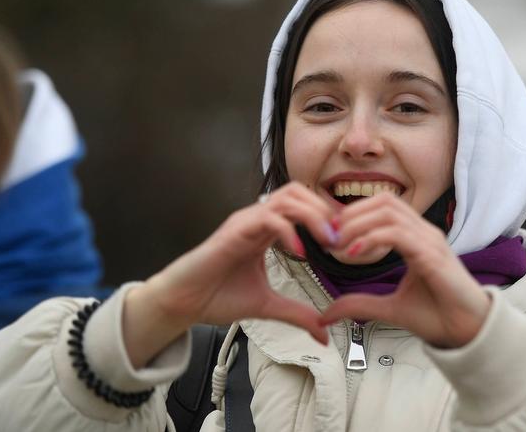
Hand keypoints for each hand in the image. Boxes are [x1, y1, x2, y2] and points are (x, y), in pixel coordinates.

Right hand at [124, 182, 336, 367]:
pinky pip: (268, 218)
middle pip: (298, 192)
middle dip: (324, 210)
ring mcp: (245, 222)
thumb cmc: (216, 297)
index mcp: (265, 230)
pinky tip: (300, 253)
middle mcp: (256, 220)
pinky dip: (289, 231)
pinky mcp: (234, 231)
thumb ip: (298, 314)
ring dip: (313, 215)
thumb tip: (324, 334)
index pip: (301, 205)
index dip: (325, 217)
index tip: (343, 241)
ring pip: (286, 198)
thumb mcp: (269, 306)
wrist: (183, 304)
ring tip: (327, 240)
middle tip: (339, 238)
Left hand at [321, 193, 490, 348]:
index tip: (331, 237)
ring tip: (339, 245)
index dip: (354, 214)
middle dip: (351, 214)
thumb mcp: (389, 308)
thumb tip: (326, 314)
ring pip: (389, 212)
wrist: (467, 333)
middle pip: (384, 200)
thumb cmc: (438, 315)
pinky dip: (372, 238)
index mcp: (416, 237)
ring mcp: (430, 241)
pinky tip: (355, 254)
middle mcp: (424, 233)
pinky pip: (398, 234)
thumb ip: (359, 304)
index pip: (383, 205)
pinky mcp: (433, 256)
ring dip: (357, 224)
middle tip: (330, 238)